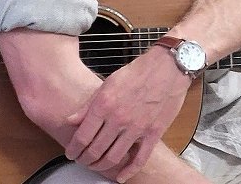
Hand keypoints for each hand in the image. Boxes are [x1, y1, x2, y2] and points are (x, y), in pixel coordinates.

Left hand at [64, 47, 191, 181]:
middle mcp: (118, 118)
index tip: (71, 153)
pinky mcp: (153, 132)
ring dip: (101, 166)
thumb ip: (88, 104)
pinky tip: (121, 177)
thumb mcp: (108, 83)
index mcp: (104, 105)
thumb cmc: (139, 72)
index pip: (82, 137)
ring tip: (97, 165)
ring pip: (113, 157)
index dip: (73, 150)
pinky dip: (129, 171)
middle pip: (95, 150)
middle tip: (82, 161)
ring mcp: (137, 127)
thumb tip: (71, 120)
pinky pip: (140, 158)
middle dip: (84, 160)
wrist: (169, 67)